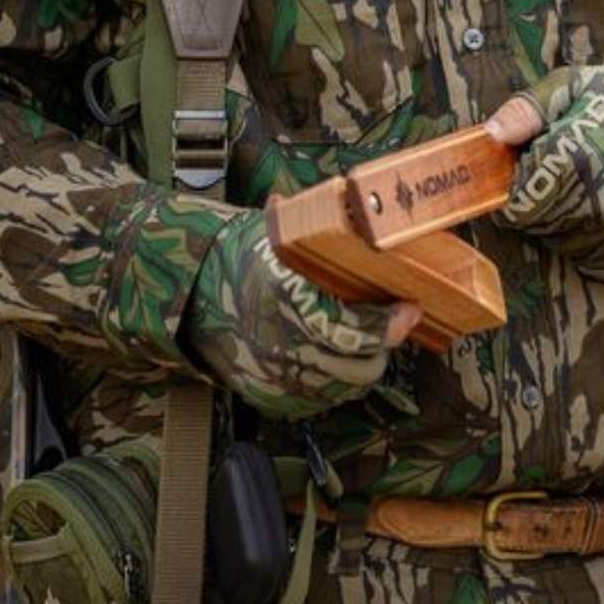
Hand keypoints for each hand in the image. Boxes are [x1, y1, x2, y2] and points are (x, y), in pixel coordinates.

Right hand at [183, 208, 420, 419]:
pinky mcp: (274, 400)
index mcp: (285, 303)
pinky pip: (324, 400)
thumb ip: (312, 229)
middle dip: (381, 342)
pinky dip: (338, 380)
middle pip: (358, 362)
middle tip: (393, 320)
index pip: (352, 328)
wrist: (193, 299)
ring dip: (363, 362)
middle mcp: (282, 347)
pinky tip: (337, 356)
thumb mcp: (274, 238)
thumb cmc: (238, 260)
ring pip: (347, 384)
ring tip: (366, 336)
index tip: (411, 309)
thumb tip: (352, 203)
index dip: (387, 323)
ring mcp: (277, 379)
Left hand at [488, 57, 603, 283]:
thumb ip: (526, 112)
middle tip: (572, 170)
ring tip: (598, 183)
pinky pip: (594, 260)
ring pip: (564, 245)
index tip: (535, 167)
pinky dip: (594, 239)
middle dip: (543, 201)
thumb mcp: (574, 87)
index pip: (518, 206)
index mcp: (577, 160)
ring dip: (567, 222)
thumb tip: (488, 138)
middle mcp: (601, 207)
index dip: (521, 186)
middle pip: (538, 227)